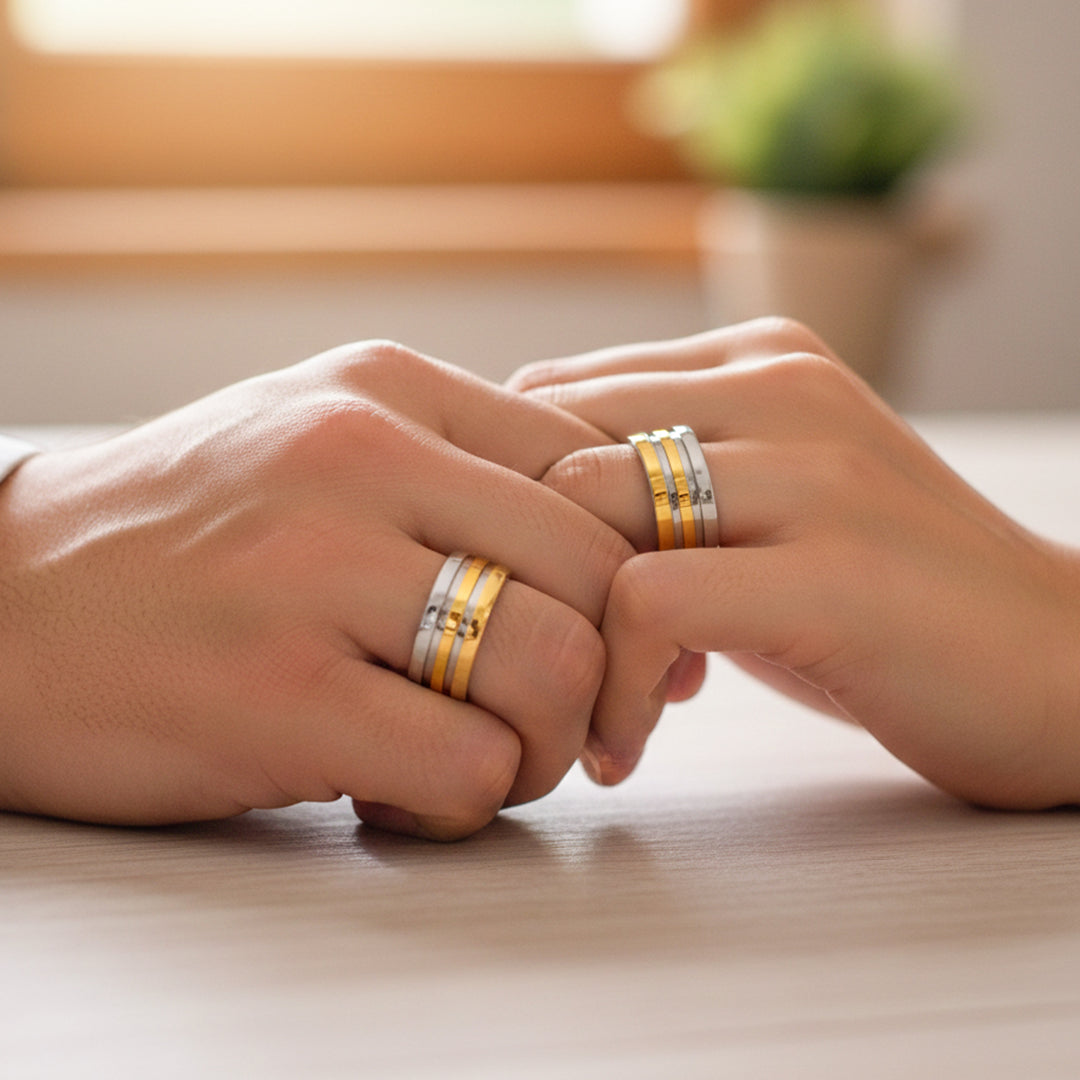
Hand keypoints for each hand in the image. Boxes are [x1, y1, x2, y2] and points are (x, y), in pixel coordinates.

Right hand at [0, 342, 631, 837]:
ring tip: (478, 756)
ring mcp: (314, 571)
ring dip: (546, 744)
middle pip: (601, 573)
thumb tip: (608, 558)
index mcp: (389, 389)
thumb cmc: (185, 537)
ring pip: (557, 667)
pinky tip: (397, 792)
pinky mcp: (274, 693)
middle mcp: (361, 456)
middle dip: (609, 673)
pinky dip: (467, 800)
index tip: (615, 640)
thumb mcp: (322, 443)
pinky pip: (469, 763)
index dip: (632, 573)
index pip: (599, 471)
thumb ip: (460, 476)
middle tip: (562, 721)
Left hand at [510, 319, 1079, 809]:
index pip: (551, 392)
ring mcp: (814, 471)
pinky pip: (650, 597)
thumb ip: (663, 490)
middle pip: (550, 442)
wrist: (1064, 664)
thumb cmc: (887, 599)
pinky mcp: (835, 570)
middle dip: (519, 561)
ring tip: (597, 711)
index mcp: (756, 358)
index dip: (508, 504)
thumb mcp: (765, 510)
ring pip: (588, 504)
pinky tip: (636, 741)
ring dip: (560, 627)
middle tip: (541, 656)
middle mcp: (780, 385)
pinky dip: (615, 684)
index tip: (531, 595)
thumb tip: (531, 522)